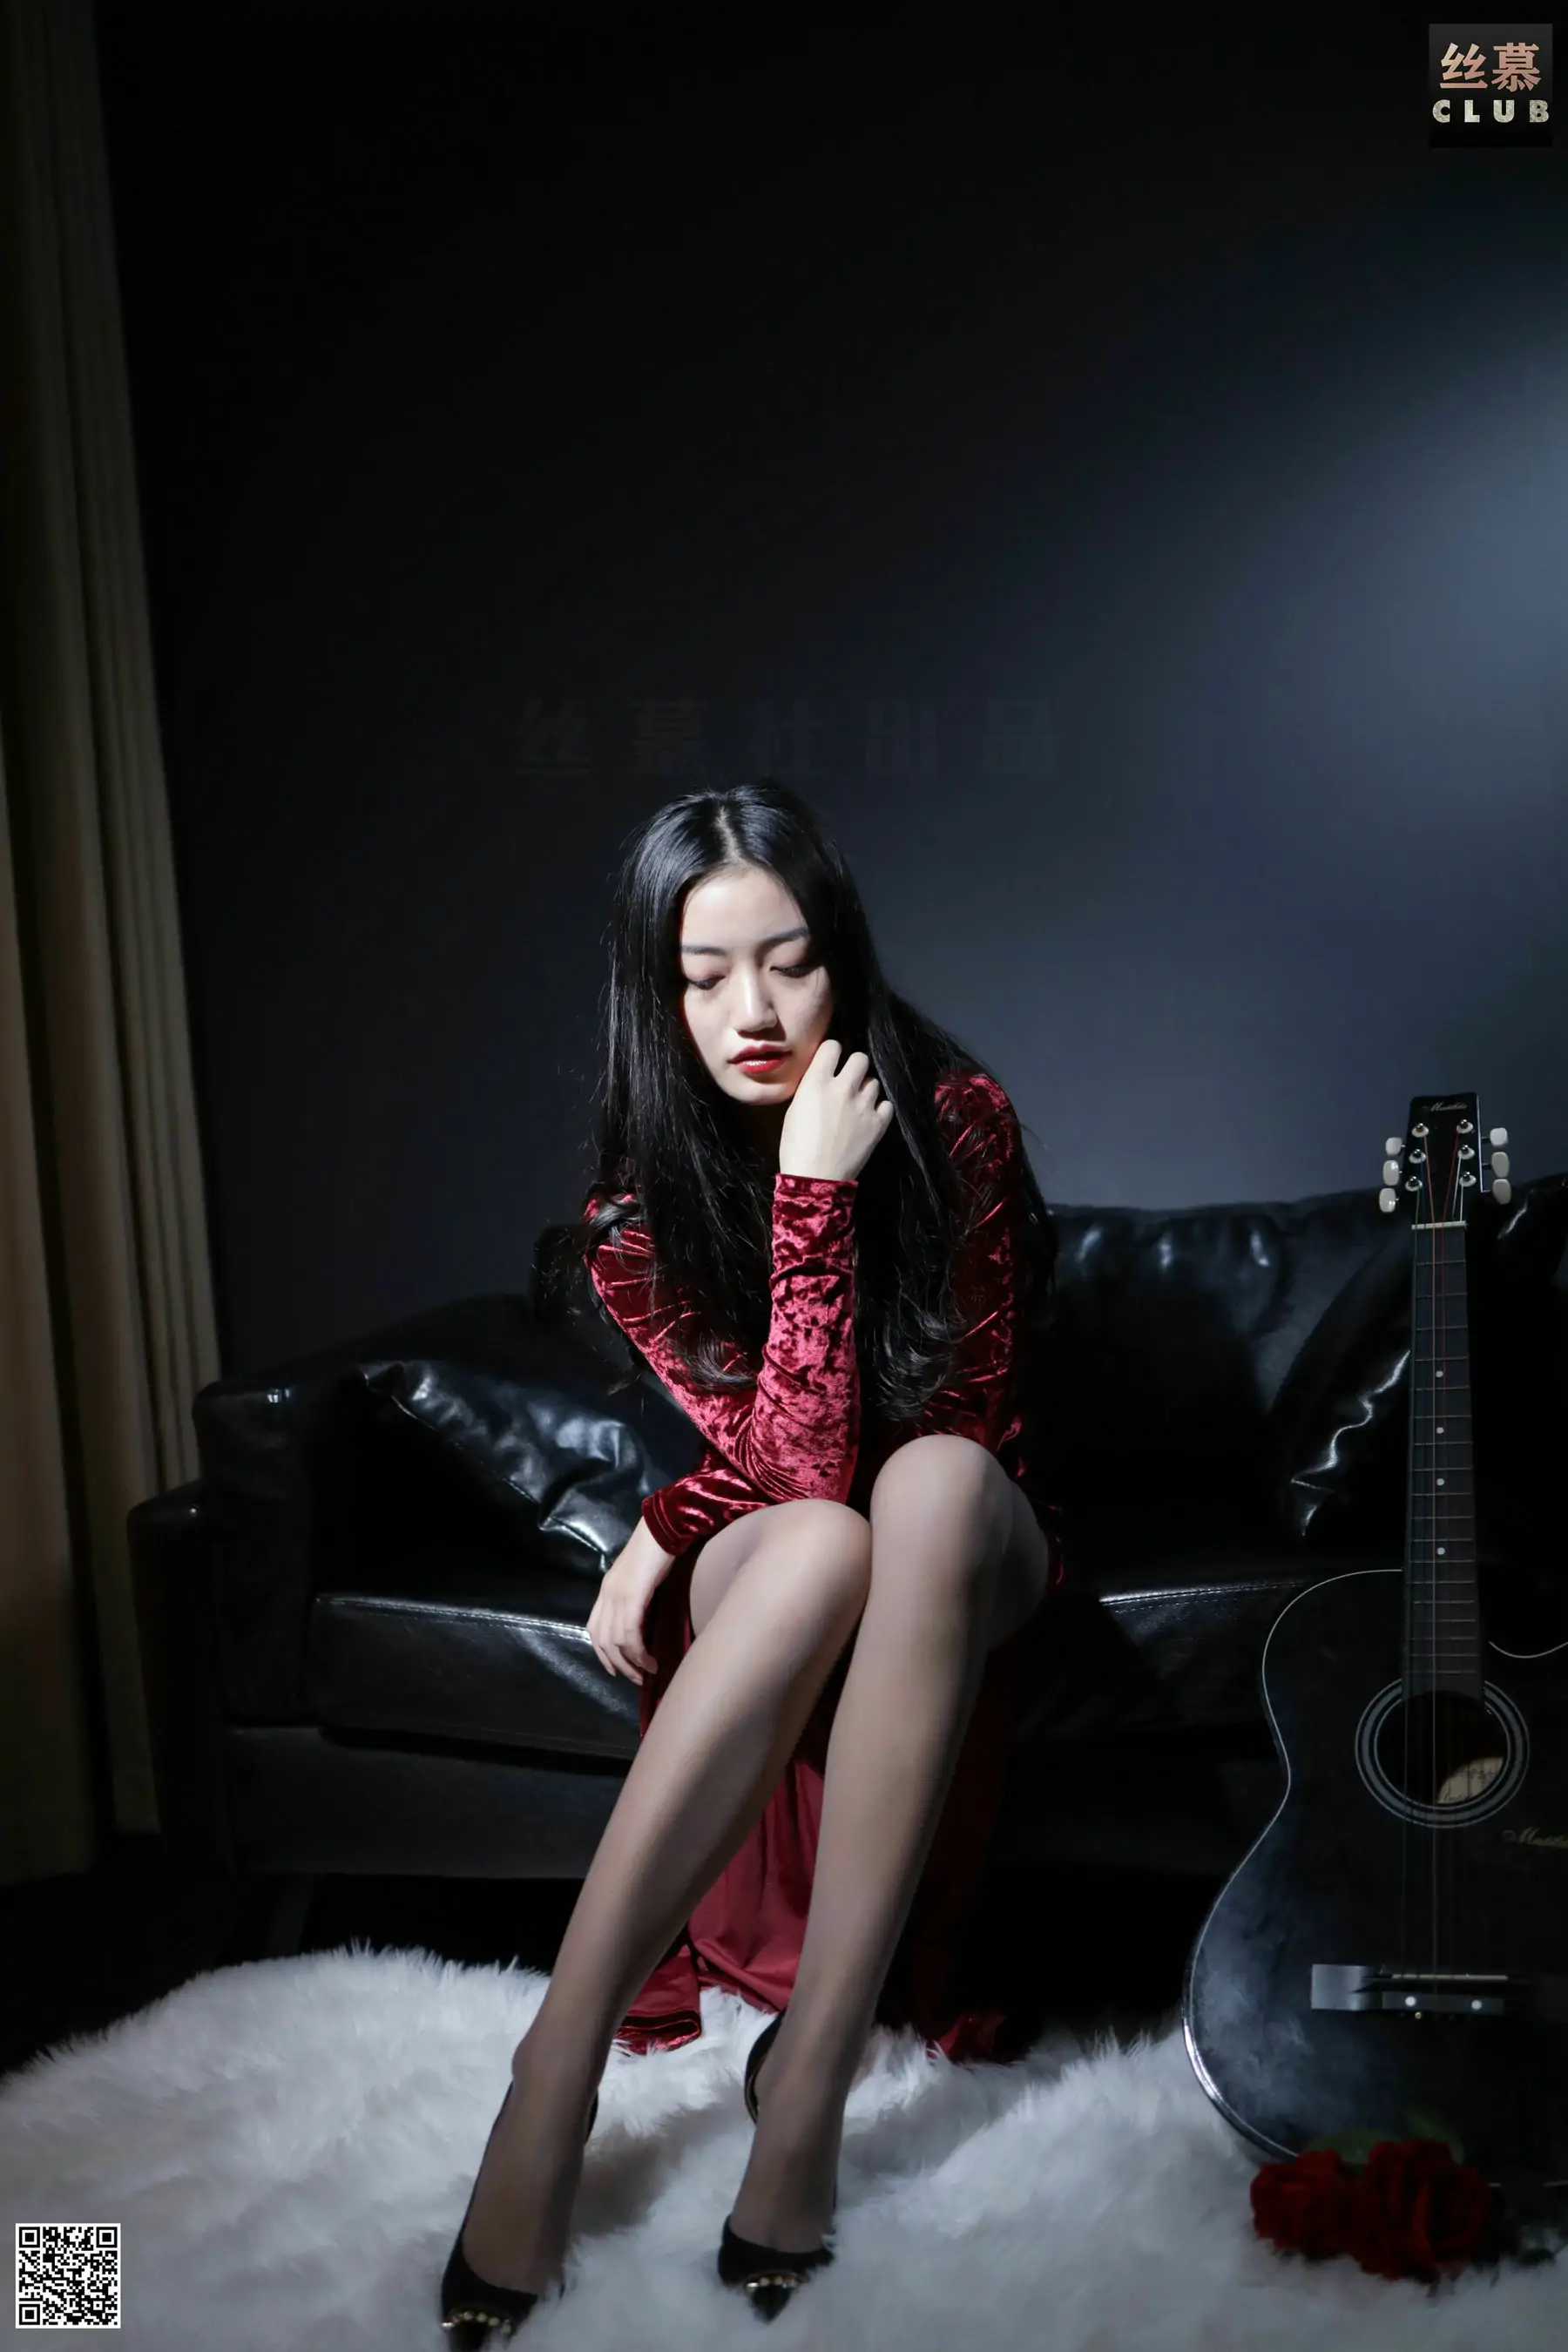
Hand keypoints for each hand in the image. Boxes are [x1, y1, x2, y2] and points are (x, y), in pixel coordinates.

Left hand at [586, 1516, 676, 1682]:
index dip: (602, 1653)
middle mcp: (607, 1594)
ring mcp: (617, 1595)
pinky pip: (630, 1634)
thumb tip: (644, 1621)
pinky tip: (650, 1659)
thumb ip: (636, 1596)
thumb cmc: (658, 1549)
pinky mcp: (632, 1597)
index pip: (594, 1628)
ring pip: (616, 1642)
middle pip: (602, 1640)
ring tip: (646, 1672)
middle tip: (635, 1678)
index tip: (617, 1669)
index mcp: (607, 1589)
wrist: (663, 1528)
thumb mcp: (641, 1577)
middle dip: (618, 1665)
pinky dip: (639, 1652)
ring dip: (631, 1663)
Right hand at [777, 1038, 894, 1182]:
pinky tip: (869, 1119)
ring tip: (857, 1106)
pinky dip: (878, 1110)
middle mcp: (843, 1088)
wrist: (815, 1179)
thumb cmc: (796, 1146)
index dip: (832, 1053)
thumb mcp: (794, 1110)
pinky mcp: (878, 1123)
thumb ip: (812, 1088)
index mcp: (816, 1082)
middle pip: (860, 1058)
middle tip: (848, 1081)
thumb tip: (824, 1078)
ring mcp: (864, 1105)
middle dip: (854, 1067)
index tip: (831, 1063)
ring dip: (865, 1090)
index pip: (833, 1046)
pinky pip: (886, 1104)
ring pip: (873, 1082)